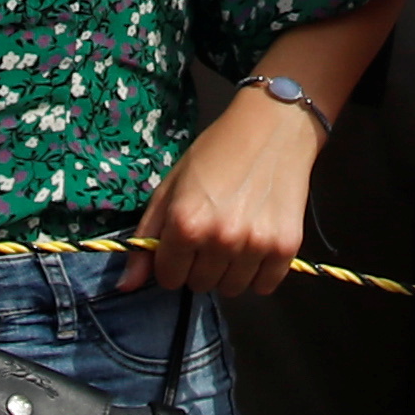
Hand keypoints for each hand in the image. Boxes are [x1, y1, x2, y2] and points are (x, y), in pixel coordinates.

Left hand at [125, 83, 324, 299]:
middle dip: (201, 265)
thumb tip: (127, 286)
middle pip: (200, 285)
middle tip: (214, 230)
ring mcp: (255, 244)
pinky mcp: (286, 246)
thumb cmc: (217, 151)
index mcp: (186, 223)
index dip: (174, 261)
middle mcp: (220, 239)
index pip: (169, 278)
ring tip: (238, 234)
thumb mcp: (171, 186)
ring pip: (232, 289)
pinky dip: (260, 272)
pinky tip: (259, 241)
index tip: (187, 239)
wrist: (274, 125)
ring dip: (231, 270)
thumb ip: (146, 237)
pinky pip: (265, 286)